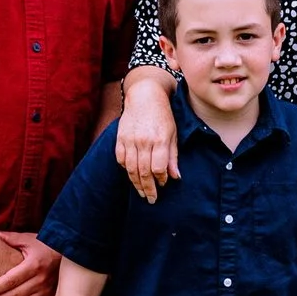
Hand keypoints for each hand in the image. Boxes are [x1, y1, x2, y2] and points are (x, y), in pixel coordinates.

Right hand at [115, 77, 180, 203]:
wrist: (144, 96)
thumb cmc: (163, 116)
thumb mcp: (173, 134)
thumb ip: (172, 156)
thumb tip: (175, 177)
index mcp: (160, 140)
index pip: (159, 167)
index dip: (161, 179)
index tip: (163, 184)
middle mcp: (144, 141)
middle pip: (144, 172)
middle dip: (148, 188)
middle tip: (151, 199)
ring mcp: (130, 140)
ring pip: (131, 168)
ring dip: (136, 183)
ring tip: (142, 192)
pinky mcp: (120, 138)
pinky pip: (121, 159)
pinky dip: (126, 169)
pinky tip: (132, 175)